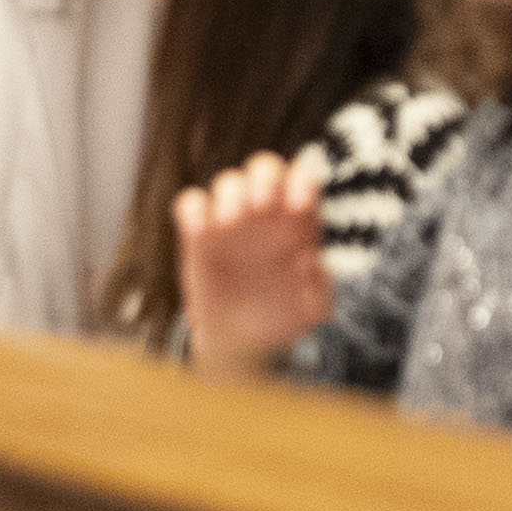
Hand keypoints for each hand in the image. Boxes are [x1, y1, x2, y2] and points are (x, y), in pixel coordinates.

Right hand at [171, 152, 328, 380]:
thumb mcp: (312, 309)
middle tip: (262, 203)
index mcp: (299, 220)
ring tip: (231, 221)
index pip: (303, 181)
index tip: (301, 204)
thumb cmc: (285, 316)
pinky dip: (192, 209)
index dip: (302, 182)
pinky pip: (190, 204)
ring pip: (228, 181)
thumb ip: (321, 287)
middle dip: (264, 178)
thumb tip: (315, 260)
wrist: (243, 341)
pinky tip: (199, 230)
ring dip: (230, 193)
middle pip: (265, 169)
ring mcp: (230, 219)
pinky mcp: (199, 234)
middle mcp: (265, 212)